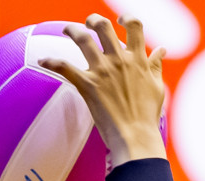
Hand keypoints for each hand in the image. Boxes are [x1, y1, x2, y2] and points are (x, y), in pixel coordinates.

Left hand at [39, 14, 166, 169]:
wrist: (135, 137)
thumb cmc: (147, 116)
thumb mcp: (157, 88)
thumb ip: (156, 66)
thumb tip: (161, 50)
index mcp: (137, 60)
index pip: (134, 27)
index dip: (126, 18)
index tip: (120, 19)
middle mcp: (119, 60)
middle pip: (104, 27)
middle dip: (94, 20)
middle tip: (89, 23)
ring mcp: (103, 71)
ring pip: (83, 39)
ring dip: (72, 30)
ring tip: (66, 29)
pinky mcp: (88, 85)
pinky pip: (65, 67)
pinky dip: (52, 62)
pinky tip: (43, 60)